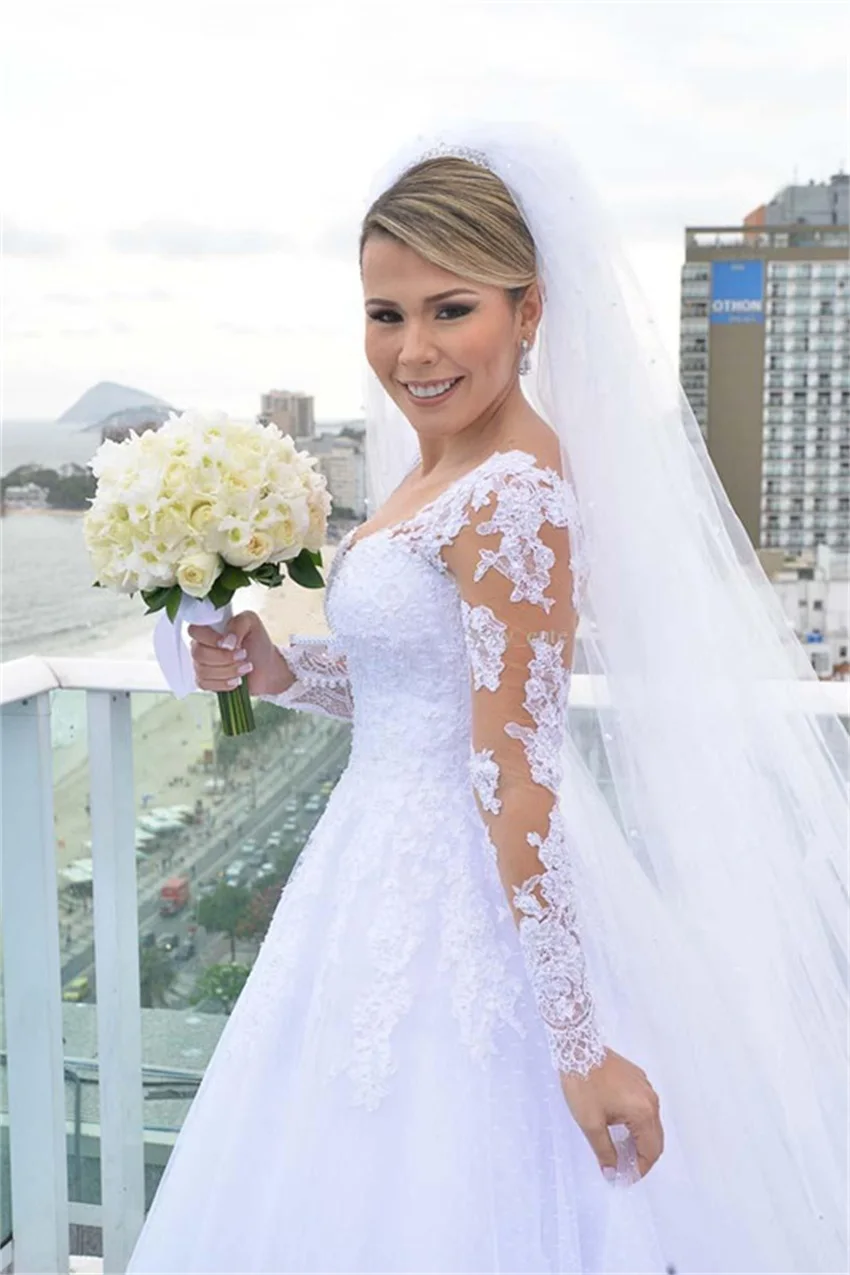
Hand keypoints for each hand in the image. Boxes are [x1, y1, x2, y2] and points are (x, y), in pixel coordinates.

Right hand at [187, 610, 291, 697]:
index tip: (229, 644)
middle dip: (224, 657)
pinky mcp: (205, 681)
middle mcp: (201, 645)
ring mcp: (201, 664)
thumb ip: (238, 623)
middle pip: (198, 653)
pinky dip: (224, 683)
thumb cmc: (257, 643)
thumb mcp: (252, 623)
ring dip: (228, 670)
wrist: (267, 668)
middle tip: (243, 655)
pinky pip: (204, 684)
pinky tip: (236, 680)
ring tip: (245, 667)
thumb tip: (226, 641)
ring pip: (203, 670)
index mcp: (209, 628)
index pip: (194, 630)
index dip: (209, 638)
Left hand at [560, 1047, 663, 1181]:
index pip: (651, 1151)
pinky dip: (636, 1122)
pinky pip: (644, 1107)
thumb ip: (605, 1151)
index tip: (623, 1178)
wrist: (577, 1047)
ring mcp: (645, 1086)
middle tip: (622, 1167)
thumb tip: (612, 1173)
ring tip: (618, 1149)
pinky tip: (618, 1126)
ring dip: (639, 1139)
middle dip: (641, 1157)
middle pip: (655, 1138)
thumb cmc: (583, 1085)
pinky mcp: (637, 1078)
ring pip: (650, 1123)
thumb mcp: (590, 1124)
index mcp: (643, 1112)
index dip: (639, 1169)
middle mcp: (650, 1100)